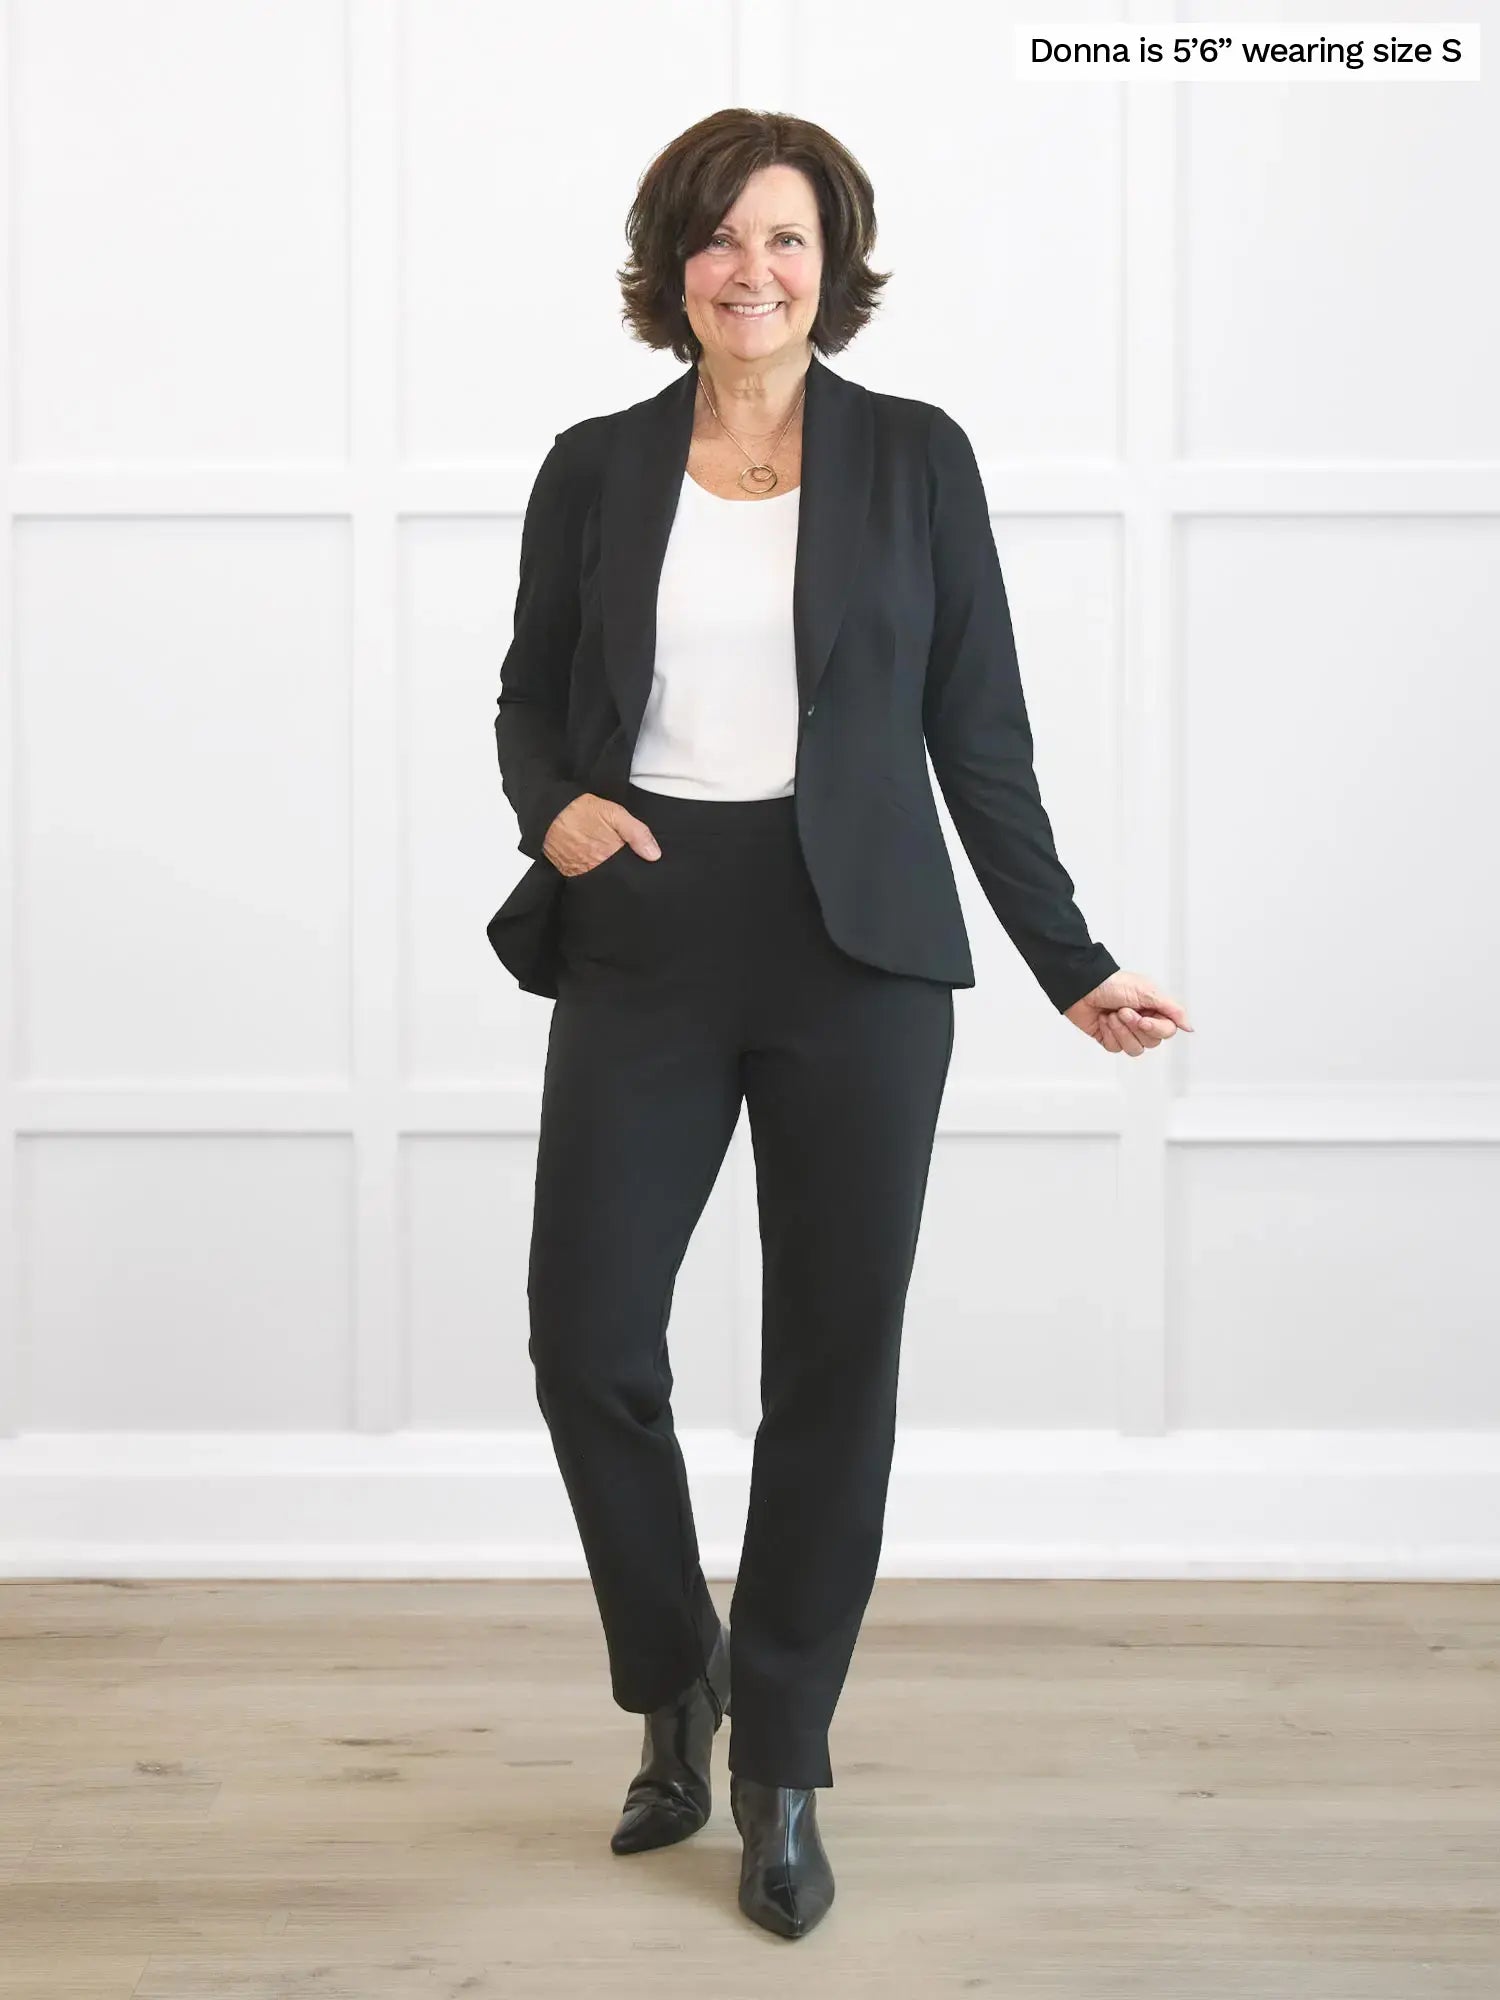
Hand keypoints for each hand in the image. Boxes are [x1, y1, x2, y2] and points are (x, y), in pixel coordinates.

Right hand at [543, 794, 660, 876]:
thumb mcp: (614, 813)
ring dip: (605, 870)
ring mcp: (581, 872)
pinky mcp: (569, 873)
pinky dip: (590, 871)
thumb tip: (654, 855)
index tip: (637, 860)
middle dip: (620, 869)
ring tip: (603, 856)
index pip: (630, 869)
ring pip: (601, 878)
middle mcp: (596, 867)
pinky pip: (585, 877)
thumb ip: (637, 833)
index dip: (636, 865)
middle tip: (617, 855)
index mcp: (610, 854)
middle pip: (616, 876)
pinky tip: (591, 860)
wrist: (547, 812)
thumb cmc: (580, 811)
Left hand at [1064, 970, 1193, 1054]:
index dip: (1155, 1029)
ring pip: (1134, 1049)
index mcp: (1154, 1009)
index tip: (1142, 1019)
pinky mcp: (1109, 1038)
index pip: (1167, 1031)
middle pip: (1151, 1042)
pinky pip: (1115, 1048)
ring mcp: (1125, 1031)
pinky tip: (1102, 1020)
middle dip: (1134, 1027)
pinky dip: (1108, 1033)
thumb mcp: (1147, 992)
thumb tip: (1189, 1027)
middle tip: (1122, 1011)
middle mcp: (1142, 1021)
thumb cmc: (1113, 984)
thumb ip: (1172, 1010)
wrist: (1082, 987)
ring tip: (1112, 1015)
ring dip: (1121, 1031)